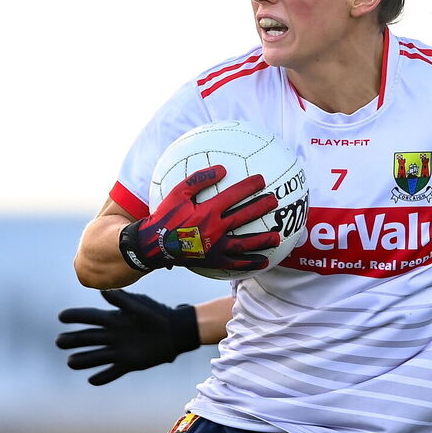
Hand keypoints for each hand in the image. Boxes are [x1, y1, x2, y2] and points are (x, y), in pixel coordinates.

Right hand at [56, 289, 200, 384]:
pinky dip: (102, 377)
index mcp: (113, 319)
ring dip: (83, 360)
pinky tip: (92, 379)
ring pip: (96, 357)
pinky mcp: (128, 363)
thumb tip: (103, 292)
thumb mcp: (140, 305)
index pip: (89, 317)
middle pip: (88, 338)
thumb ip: (122, 300)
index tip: (62, 317)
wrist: (176, 331)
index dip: (75, 316)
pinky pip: (112, 372)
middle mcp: (112, 335)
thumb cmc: (158, 314)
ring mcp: (119, 350)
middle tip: (60, 342)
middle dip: (73, 340)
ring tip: (70, 362)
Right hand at [119, 165, 280, 272]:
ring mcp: (215, 248)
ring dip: (262, 240)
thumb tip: (222, 168)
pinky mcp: (214, 261)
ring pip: (244, 244)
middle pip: (243, 217)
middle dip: (261, 208)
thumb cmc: (165, 216)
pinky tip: (264, 262)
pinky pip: (235, 264)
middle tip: (275, 201)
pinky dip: (251, 263)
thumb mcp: (176, 194)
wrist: (153, 245)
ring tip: (277, 237)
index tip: (261, 180)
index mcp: (206, 212)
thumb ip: (198, 180)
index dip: (248, 187)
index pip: (232, 196)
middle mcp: (213, 229)